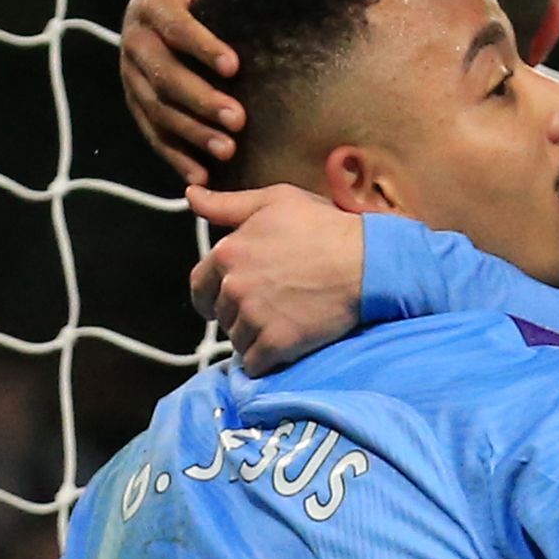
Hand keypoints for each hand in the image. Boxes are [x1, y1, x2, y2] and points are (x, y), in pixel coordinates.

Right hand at [122, 0, 256, 185]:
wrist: (171, 4)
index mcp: (151, 5)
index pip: (173, 26)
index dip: (201, 46)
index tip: (234, 66)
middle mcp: (135, 42)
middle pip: (163, 76)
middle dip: (201, 100)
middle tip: (239, 119)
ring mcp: (132, 77)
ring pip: (158, 110)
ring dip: (192, 132)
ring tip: (228, 150)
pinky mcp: (138, 103)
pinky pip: (153, 134)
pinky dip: (175, 156)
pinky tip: (202, 177)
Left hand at [186, 185, 367, 376]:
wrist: (367, 262)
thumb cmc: (325, 226)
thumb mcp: (275, 201)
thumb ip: (227, 204)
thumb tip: (191, 195)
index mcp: (227, 252)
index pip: (199, 286)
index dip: (213, 295)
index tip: (228, 300)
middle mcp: (234, 287)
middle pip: (222, 315)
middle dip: (239, 314)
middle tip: (268, 309)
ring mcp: (255, 317)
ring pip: (238, 340)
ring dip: (254, 338)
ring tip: (281, 325)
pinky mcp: (277, 343)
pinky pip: (256, 363)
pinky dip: (266, 361)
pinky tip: (284, 349)